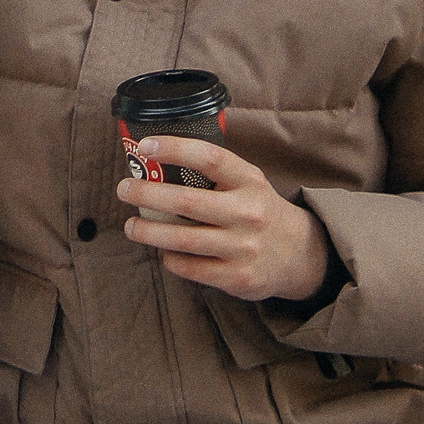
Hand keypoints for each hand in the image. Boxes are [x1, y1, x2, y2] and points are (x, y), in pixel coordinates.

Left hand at [118, 137, 331, 302]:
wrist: (298, 254)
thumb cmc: (259, 211)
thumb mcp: (249, 182)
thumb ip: (215, 172)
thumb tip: (157, 158)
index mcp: (249, 181)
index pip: (209, 158)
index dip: (174, 149)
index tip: (145, 146)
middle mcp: (248, 213)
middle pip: (186, 202)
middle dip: (147, 195)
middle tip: (124, 190)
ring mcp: (243, 247)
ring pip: (182, 240)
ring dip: (148, 232)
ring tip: (131, 227)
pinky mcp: (236, 277)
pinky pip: (190, 267)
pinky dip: (170, 259)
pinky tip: (165, 251)